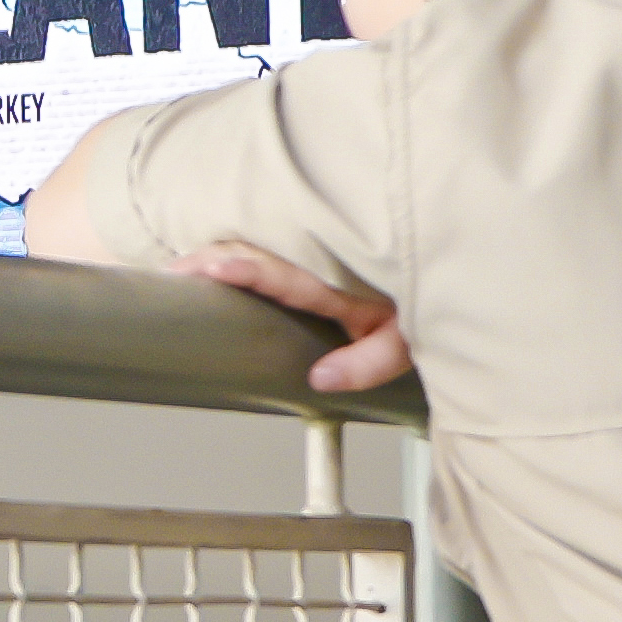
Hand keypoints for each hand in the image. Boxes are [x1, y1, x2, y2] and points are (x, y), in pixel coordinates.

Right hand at [184, 242, 410, 396]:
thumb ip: (367, 362)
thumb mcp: (407, 342)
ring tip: (173, 269)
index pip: (282, 273)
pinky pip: (264, 245)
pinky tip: (202, 262)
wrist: (454, 265)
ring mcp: (314, 252)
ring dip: (214, 252)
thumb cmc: (427, 303)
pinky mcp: (309, 252)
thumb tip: (321, 379)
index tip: (207, 269)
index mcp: (340, 282)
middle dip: (208, 259)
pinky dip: (231, 250)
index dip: (244, 269)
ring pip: (254, 242)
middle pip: (254, 251)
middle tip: (168, 276)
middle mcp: (322, 260)